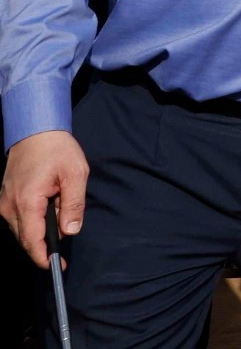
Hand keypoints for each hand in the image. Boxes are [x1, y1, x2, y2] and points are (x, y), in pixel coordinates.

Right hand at [0, 131, 88, 268]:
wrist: (35, 130)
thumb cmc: (57, 149)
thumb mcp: (75, 174)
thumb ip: (73, 204)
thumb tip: (71, 231)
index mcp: (27, 202)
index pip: (32, 241)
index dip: (44, 258)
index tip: (57, 267)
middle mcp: (10, 206)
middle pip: (25, 239)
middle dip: (43, 247)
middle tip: (64, 244)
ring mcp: (4, 202)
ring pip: (21, 230)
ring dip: (39, 232)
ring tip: (59, 213)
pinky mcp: (5, 198)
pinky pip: (18, 220)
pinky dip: (32, 222)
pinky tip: (48, 209)